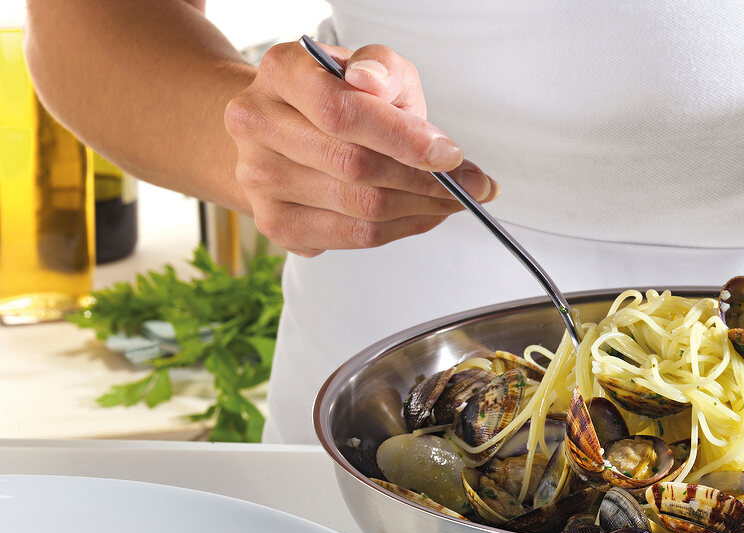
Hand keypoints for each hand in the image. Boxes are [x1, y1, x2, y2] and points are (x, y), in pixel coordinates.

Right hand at [224, 41, 497, 256]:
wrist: (289, 129)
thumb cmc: (339, 96)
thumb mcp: (371, 67)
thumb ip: (382, 69)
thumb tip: (373, 83)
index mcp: (281, 73)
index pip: (341, 112)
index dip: (404, 138)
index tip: (451, 155)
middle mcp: (257, 124)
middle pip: (354, 166)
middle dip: (426, 181)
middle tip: (471, 184)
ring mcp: (260, 179)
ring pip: (360, 208)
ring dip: (421, 208)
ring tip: (452, 199)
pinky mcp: (276, 223)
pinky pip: (354, 237)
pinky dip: (401, 228)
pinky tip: (422, 214)